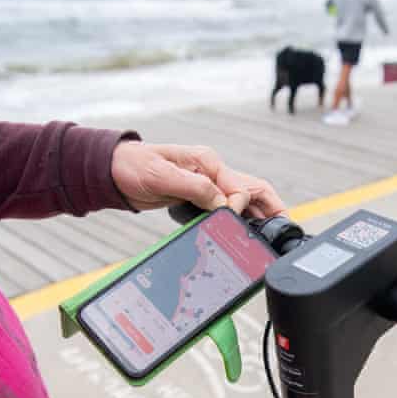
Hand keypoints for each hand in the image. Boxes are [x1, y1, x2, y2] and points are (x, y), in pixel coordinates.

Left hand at [111, 141, 285, 217]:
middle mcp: (212, 172)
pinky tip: (243, 234)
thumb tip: (222, 204)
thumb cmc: (134, 167)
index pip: (239, 187)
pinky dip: (238, 221)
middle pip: (253, 190)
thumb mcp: (162, 175)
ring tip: (270, 235)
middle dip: (271, 208)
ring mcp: (207, 185)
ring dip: (257, 216)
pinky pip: (226, 209)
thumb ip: (195, 187)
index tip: (230, 221)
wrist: (113, 171)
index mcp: (208, 162)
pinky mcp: (198, 197)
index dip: (239, 207)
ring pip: (243, 201)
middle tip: (284, 228)